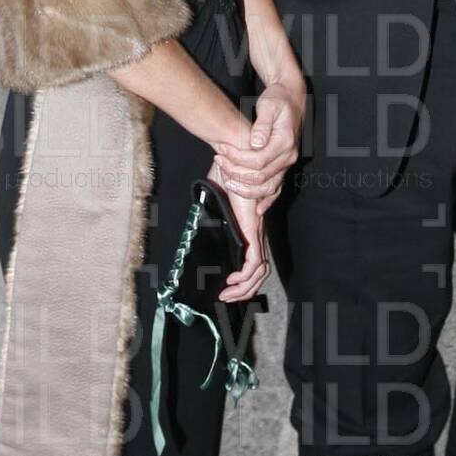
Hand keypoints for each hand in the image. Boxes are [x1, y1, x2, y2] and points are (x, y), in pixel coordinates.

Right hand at [208, 160, 269, 300]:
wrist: (237, 157)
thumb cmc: (227, 172)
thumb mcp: (214, 196)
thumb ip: (209, 209)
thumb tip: (196, 216)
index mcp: (249, 228)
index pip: (253, 261)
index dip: (244, 278)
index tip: (226, 286)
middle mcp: (255, 233)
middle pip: (259, 272)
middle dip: (245, 290)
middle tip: (227, 297)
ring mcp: (255, 232)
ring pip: (259, 271)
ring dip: (245, 288)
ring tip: (228, 294)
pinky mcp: (252, 230)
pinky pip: (254, 261)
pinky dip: (246, 275)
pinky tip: (232, 280)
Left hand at [213, 80, 303, 209]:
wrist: (291, 100)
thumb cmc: (277, 101)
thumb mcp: (268, 106)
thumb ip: (262, 125)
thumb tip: (255, 143)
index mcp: (285, 142)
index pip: (258, 160)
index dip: (237, 158)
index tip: (222, 149)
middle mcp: (288, 156)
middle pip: (260, 177)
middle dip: (235, 172)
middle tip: (219, 160)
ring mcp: (287, 164)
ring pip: (268, 188)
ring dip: (245, 189)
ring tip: (226, 180)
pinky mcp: (283, 167)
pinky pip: (277, 189)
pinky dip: (267, 201)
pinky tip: (256, 209)